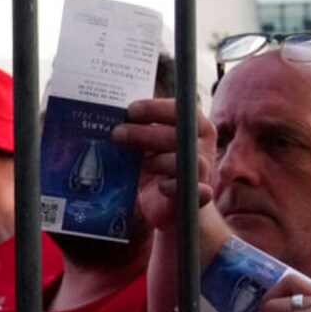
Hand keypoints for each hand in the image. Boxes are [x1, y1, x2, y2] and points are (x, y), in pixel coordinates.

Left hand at [112, 98, 216, 230]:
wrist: (165, 203)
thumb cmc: (153, 162)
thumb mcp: (144, 141)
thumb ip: (136, 126)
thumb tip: (108, 112)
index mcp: (191, 125)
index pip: (178, 109)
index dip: (155, 108)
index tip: (131, 110)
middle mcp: (200, 145)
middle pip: (178, 134)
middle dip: (144, 133)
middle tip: (117, 134)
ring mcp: (202, 170)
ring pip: (186, 160)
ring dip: (159, 161)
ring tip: (141, 165)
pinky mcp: (199, 195)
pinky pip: (198, 190)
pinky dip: (177, 186)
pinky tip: (162, 186)